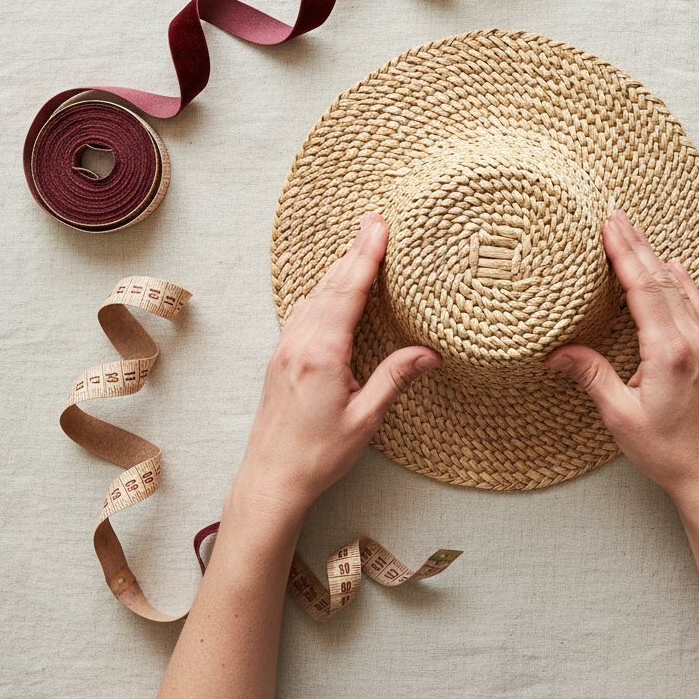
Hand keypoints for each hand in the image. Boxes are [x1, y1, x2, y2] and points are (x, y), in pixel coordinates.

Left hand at [234, 211, 440, 524]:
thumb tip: (430, 353)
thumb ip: (394, 379)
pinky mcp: (280, 358)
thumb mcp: (365, 421)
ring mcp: (285, 348)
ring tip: (358, 243)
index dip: (366, 256)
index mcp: (322, 355)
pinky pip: (303, 310)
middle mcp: (299, 344)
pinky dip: (323, 289)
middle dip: (354, 249)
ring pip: (314, 295)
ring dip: (338, 267)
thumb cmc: (318, 456)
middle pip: (330, 285)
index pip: (348, 292)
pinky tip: (330, 286)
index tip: (378, 226)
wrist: (269, 480)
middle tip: (372, 218)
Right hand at [545, 209, 698, 509]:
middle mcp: (690, 340)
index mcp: (667, 351)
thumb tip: (557, 354)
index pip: (643, 288)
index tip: (609, 226)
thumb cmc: (668, 451)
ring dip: (655, 256)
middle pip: (661, 278)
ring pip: (679, 287)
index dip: (624, 253)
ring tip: (636, 232)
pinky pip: (695, 304)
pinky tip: (675, 267)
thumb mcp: (620, 416)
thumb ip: (592, 377)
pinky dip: (682, 280)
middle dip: (636, 243)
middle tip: (616, 215)